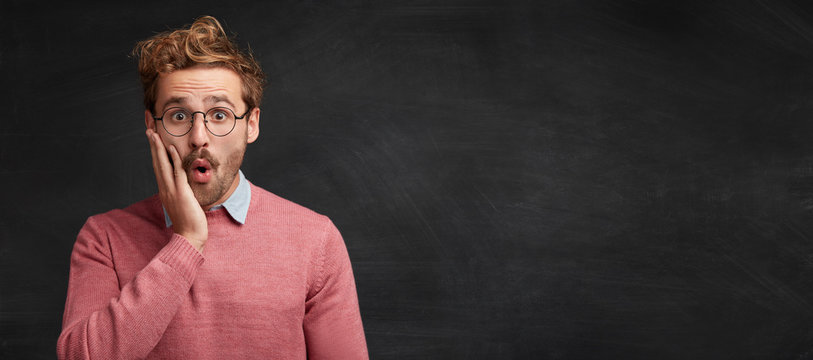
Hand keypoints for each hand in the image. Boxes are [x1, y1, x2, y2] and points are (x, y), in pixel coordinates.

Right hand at [146, 129, 207, 251]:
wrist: (189, 237)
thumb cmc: (189, 222)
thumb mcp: (183, 203)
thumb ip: (182, 193)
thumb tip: (184, 185)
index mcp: (165, 191)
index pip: (158, 168)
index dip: (155, 154)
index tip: (153, 141)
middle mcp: (165, 189)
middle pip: (156, 163)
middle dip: (153, 146)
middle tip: (149, 131)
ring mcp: (171, 190)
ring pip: (163, 165)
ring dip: (158, 148)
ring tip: (154, 134)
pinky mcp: (181, 193)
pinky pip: (176, 172)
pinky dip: (173, 159)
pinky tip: (171, 148)